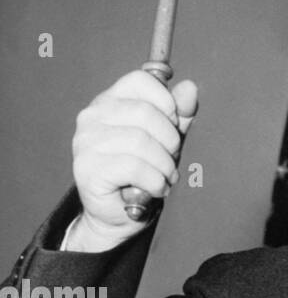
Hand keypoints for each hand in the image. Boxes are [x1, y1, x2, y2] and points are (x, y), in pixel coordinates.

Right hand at [69, 70, 198, 250]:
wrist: (117, 216)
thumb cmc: (142, 175)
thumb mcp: (166, 141)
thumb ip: (178, 116)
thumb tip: (190, 87)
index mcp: (109, 101)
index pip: (142, 80)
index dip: (167, 103)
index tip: (173, 126)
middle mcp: (92, 116)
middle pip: (145, 112)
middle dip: (170, 141)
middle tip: (171, 161)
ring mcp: (86, 142)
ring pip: (141, 141)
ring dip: (165, 166)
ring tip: (165, 178)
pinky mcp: (88, 168)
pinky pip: (134, 167)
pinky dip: (155, 181)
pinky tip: (156, 189)